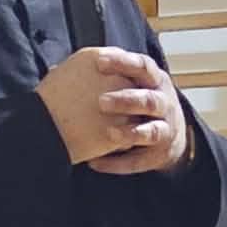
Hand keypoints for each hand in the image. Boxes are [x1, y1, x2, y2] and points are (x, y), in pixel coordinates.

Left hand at [37, 48, 189, 171]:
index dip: (123, 63)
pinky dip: (118, 163)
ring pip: (151, 132)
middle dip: (126, 101)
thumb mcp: (131, 82)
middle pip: (149, 100)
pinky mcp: (158, 155)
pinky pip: (138, 161)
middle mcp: (164, 103)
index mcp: (155, 80)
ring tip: (108, 134)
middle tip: (101, 102)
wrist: (171, 133)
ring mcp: (164, 130)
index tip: (99, 62)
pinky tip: (95, 163)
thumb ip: (105, 75)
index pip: (143, 66)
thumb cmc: (139, 101)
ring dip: (129, 133)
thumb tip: (55, 70)